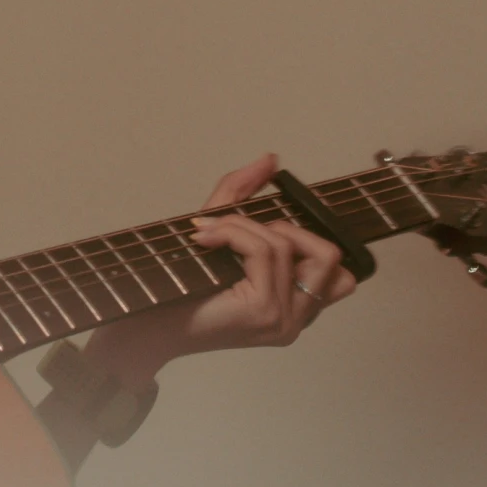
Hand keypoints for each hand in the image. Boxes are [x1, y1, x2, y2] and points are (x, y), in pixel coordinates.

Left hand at [86, 154, 356, 383]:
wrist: (146, 327)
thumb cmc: (179, 288)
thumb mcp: (217, 232)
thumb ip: (243, 194)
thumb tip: (270, 159)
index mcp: (295, 308)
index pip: (340, 272)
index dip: (309, 237)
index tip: (266, 224)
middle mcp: (298, 319)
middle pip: (329, 254)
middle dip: (285, 227)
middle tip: (239, 232)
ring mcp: (285, 319)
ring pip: (288, 244)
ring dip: (244, 225)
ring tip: (210, 233)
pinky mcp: (265, 311)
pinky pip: (266, 250)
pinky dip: (234, 232)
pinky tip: (205, 240)